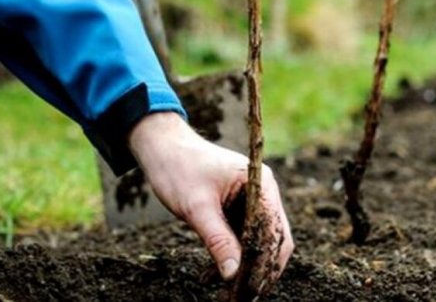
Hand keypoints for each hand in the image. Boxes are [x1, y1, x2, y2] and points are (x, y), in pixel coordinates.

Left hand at [129, 112, 293, 286]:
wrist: (161, 148)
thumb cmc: (178, 168)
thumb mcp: (196, 208)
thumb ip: (217, 240)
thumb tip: (233, 274)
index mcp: (260, 183)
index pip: (274, 230)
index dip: (266, 262)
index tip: (251, 287)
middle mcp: (263, 192)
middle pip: (273, 239)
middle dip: (259, 269)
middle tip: (243, 296)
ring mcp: (252, 201)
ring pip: (259, 242)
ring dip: (245, 267)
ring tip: (227, 292)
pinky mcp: (238, 209)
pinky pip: (243, 238)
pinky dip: (232, 257)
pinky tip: (214, 275)